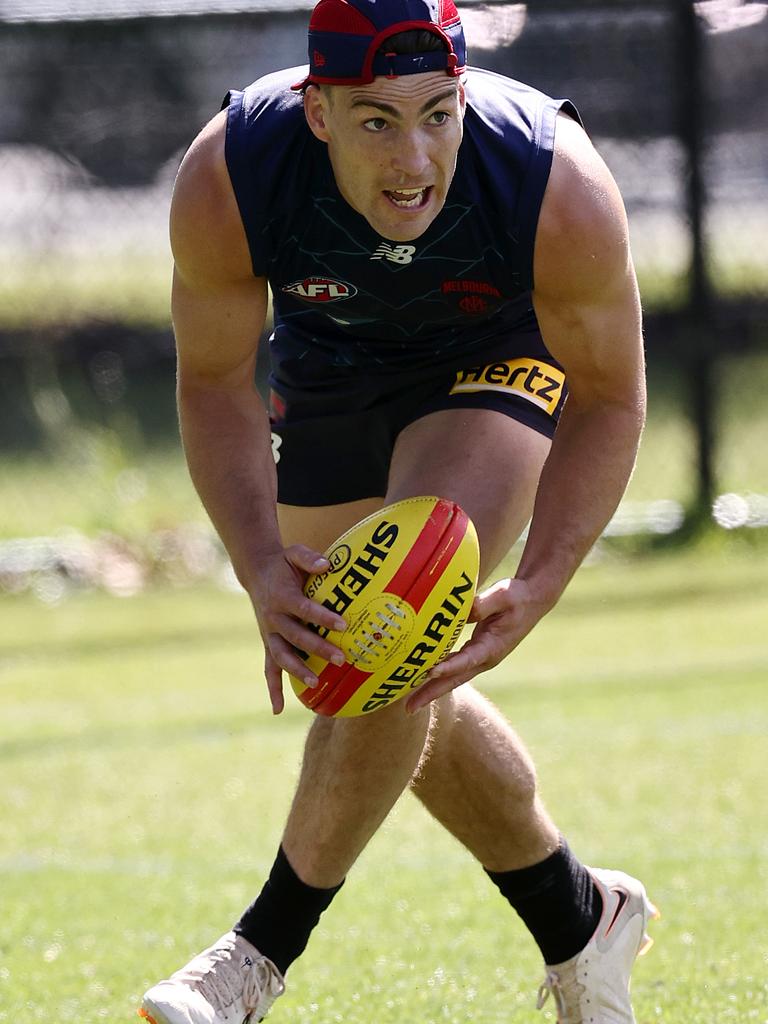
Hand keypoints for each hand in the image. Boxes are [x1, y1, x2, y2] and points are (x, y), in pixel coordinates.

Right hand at [246, 545, 347, 714]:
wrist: (257, 573)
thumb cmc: (283, 564)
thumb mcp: (294, 553)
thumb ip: (310, 558)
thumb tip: (329, 564)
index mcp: (282, 596)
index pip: (304, 609)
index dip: (322, 617)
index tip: (343, 625)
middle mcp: (273, 618)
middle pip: (296, 636)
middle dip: (318, 648)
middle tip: (341, 658)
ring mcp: (269, 633)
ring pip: (282, 656)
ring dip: (297, 670)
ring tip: (316, 684)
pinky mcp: (268, 643)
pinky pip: (269, 668)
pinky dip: (272, 688)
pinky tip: (278, 709)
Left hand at [405, 577, 551, 712]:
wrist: (532, 600)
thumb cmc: (518, 597)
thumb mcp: (503, 595)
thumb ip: (483, 604)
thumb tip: (463, 612)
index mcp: (493, 647)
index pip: (467, 660)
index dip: (449, 666)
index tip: (430, 671)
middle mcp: (485, 658)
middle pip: (454, 679)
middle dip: (431, 694)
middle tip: (409, 709)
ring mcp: (480, 658)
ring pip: (451, 676)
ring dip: (430, 689)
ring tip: (408, 703)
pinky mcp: (475, 652)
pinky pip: (452, 666)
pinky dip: (436, 674)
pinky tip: (418, 677)